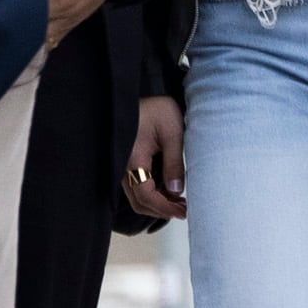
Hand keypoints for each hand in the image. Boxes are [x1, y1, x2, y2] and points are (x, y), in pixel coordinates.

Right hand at [122, 94, 186, 220]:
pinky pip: (136, 186)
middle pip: (139, 202)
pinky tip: (169, 190)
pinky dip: (152, 194)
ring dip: (157, 203)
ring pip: (137, 197)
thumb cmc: (156, 110)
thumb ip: (174, 163)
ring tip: (181, 202)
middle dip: (161, 210)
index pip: (146, 195)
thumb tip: (177, 191)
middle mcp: (123, 167)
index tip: (183, 211)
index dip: (164, 207)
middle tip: (185, 210)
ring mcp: (123, 167)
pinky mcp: (126, 164)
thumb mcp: (173, 133)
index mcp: (133, 159)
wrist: (135, 96)